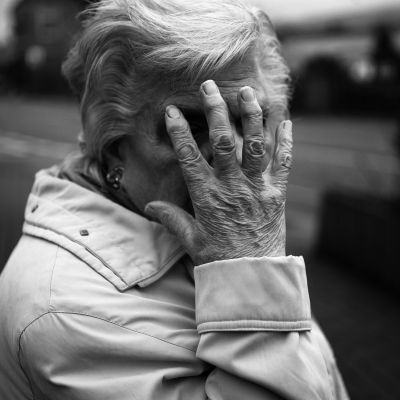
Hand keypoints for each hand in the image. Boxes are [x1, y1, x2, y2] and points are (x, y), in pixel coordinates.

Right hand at [145, 80, 292, 264]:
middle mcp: (232, 186)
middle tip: (209, 86)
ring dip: (251, 116)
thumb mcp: (191, 240)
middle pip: (224, 141)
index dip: (180, 131)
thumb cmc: (219, 258)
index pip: (190, 156)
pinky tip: (287, 121)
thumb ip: (171, 219)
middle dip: (216, 110)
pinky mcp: (276, 193)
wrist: (254, 275)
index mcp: (207, 197)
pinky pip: (283, 162)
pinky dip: (286, 141)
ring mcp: (257, 188)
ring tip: (246, 91)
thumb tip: (148, 208)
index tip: (172, 110)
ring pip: (255, 144)